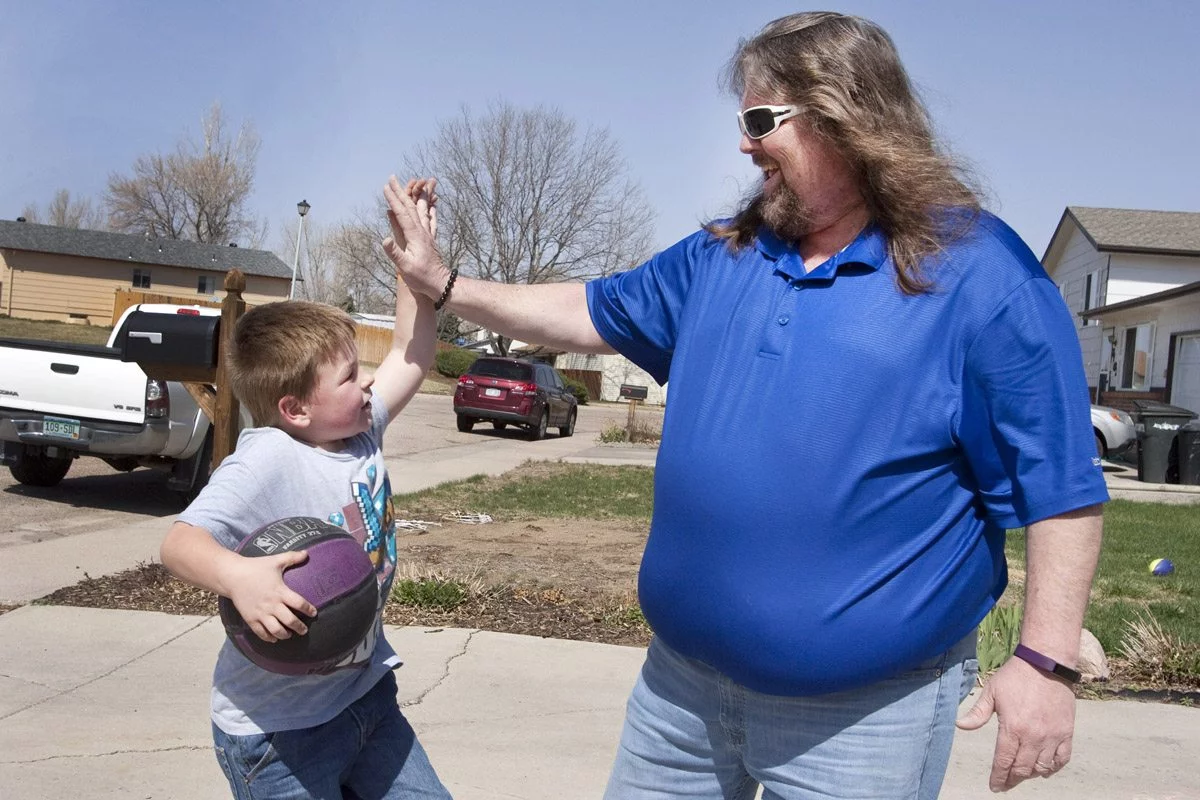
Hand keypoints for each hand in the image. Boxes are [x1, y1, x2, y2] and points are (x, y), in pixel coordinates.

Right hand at [225, 550, 318, 642]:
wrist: (232, 575)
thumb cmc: (256, 567)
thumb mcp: (275, 561)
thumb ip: (292, 557)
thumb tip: (307, 553)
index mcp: (280, 591)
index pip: (299, 603)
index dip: (308, 609)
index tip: (314, 613)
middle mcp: (271, 604)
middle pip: (289, 620)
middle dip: (299, 627)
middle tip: (304, 630)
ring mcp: (260, 613)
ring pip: (276, 630)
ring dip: (285, 635)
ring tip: (290, 635)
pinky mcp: (250, 618)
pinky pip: (261, 632)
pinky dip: (269, 638)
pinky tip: (274, 639)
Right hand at [382, 175, 445, 299]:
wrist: (440, 284)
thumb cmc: (421, 278)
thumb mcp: (404, 267)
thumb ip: (395, 252)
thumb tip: (385, 239)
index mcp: (414, 236)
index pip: (401, 213)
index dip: (393, 199)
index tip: (386, 187)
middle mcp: (422, 231)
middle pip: (410, 206)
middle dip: (400, 191)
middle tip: (392, 177)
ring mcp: (428, 234)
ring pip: (421, 209)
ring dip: (416, 195)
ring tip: (417, 182)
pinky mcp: (431, 239)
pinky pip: (431, 219)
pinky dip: (429, 208)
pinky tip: (432, 204)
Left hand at [956, 656, 1075, 791]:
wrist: (1046, 664)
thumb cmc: (1015, 676)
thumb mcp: (992, 691)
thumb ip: (977, 713)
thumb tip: (960, 725)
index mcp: (1012, 728)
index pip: (1003, 761)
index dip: (998, 777)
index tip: (994, 786)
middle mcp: (1033, 736)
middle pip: (1022, 769)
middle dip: (1012, 780)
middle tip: (1006, 784)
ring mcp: (1052, 736)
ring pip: (1042, 768)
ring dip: (1030, 774)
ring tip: (1022, 774)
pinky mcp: (1066, 733)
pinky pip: (1062, 759)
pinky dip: (1053, 768)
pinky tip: (1044, 769)